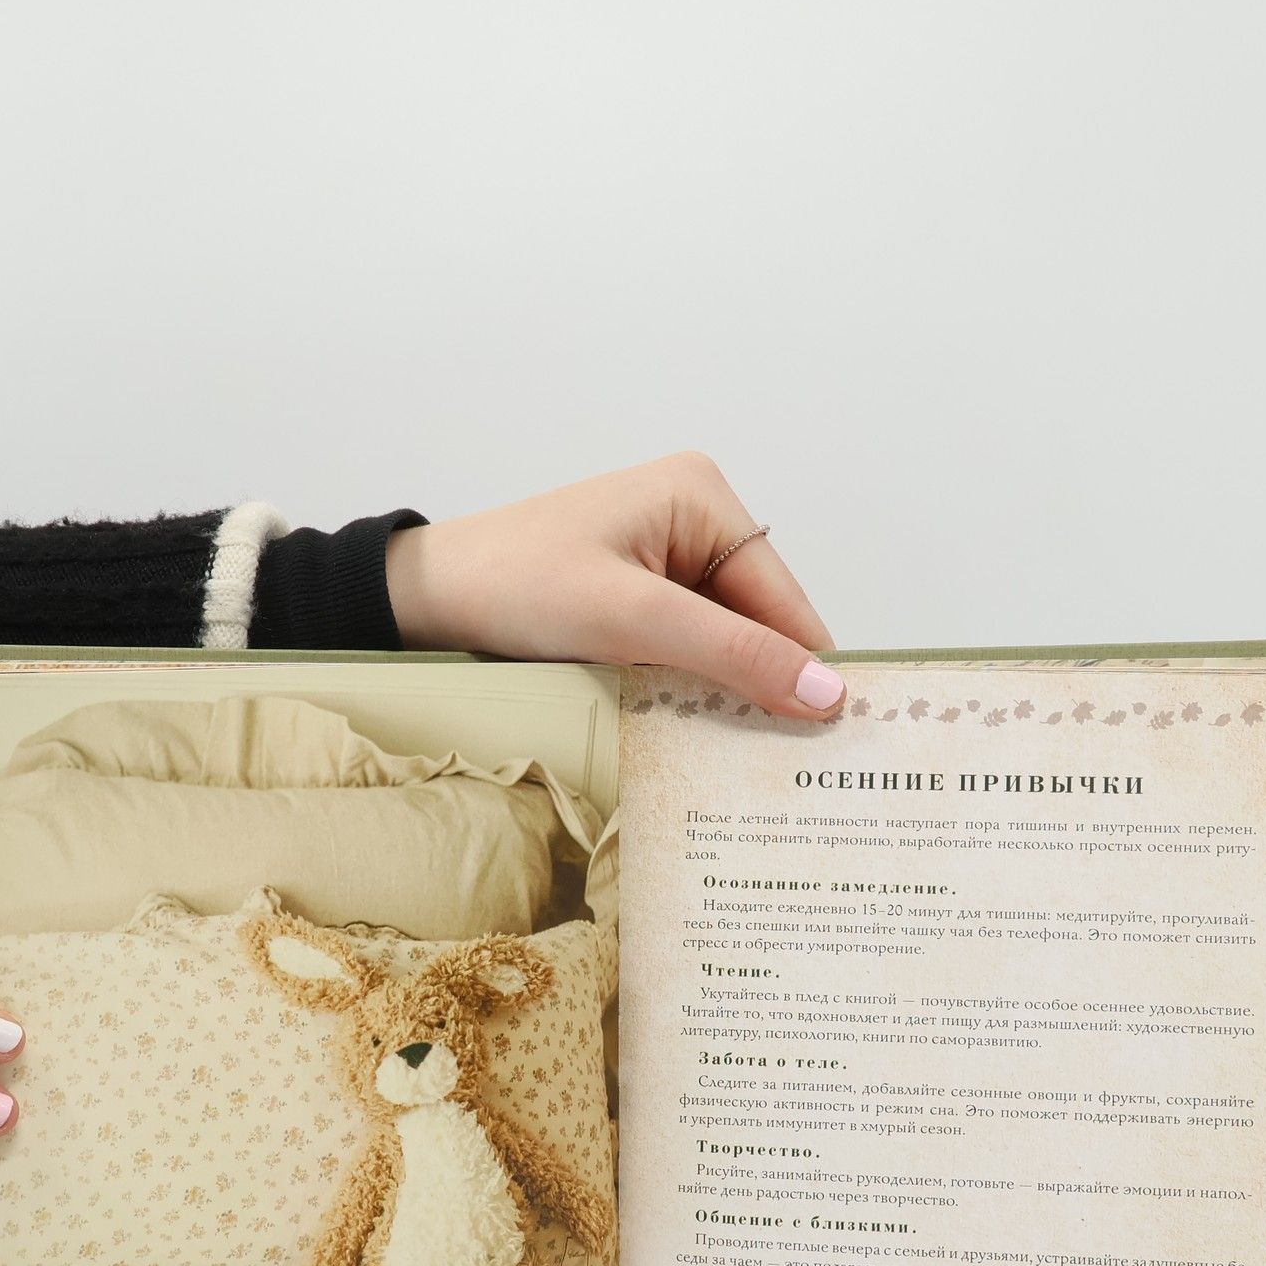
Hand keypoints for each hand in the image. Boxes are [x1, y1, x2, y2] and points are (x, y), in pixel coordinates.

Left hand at [384, 452, 845, 718]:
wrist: (425, 599)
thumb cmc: (514, 587)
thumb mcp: (630, 620)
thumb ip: (731, 653)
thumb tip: (827, 691)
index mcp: (703, 496)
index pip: (784, 598)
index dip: (808, 668)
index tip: (840, 741)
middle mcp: (694, 519)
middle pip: (760, 622)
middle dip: (768, 684)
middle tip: (795, 769)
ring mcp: (665, 559)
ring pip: (725, 643)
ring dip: (728, 693)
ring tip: (751, 761)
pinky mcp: (637, 597)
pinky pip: (688, 650)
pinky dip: (692, 690)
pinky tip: (697, 733)